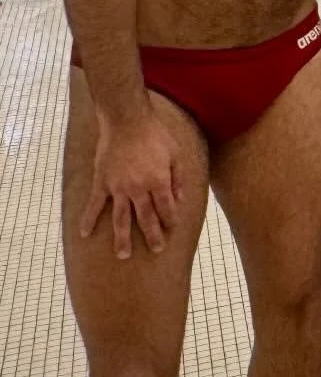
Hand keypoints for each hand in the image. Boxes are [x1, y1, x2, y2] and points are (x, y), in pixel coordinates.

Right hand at [80, 112, 182, 258]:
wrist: (127, 121)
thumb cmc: (155, 134)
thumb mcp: (175, 153)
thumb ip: (178, 177)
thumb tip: (179, 199)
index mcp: (158, 181)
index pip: (166, 208)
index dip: (170, 220)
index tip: (172, 230)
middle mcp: (138, 188)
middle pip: (146, 218)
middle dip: (152, 236)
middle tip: (156, 250)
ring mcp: (118, 187)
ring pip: (120, 219)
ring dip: (122, 238)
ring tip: (123, 255)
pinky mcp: (102, 182)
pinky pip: (94, 205)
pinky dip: (88, 219)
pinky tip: (84, 234)